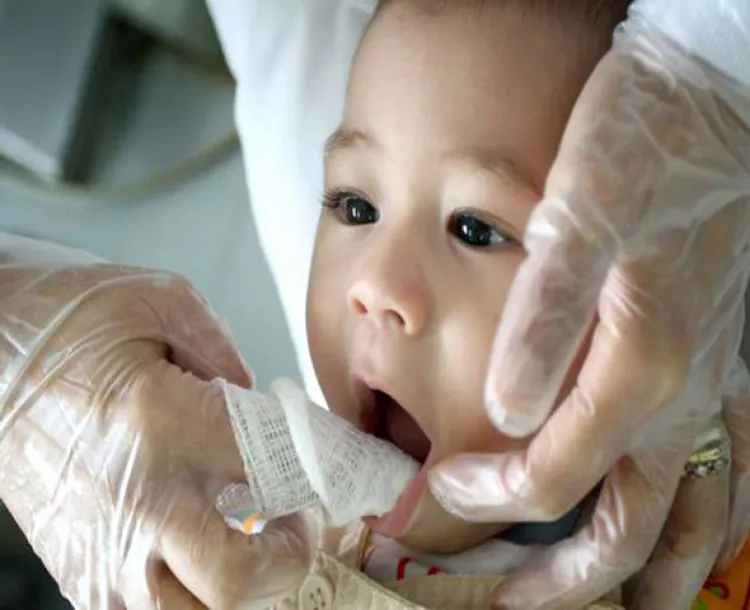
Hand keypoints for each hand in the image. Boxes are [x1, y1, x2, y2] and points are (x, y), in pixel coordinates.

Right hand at [0, 256, 311, 607]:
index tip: (323, 467)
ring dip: (239, 593)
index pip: (274, 471)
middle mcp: (133, 499)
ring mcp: (99, 548)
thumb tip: (262, 407)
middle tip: (297, 522)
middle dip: (288, 559)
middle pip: (236, 580)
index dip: (316, 473)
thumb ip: (226, 353)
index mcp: (162, 422)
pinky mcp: (75, 569)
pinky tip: (197, 554)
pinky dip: (189, 598)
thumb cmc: (68, 322)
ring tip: (251, 548)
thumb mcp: (159, 300)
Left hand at [424, 19, 749, 609]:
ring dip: (646, 578)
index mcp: (635, 365)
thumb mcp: (578, 217)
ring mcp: (717, 386)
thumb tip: (506, 416)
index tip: (436, 488)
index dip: (487, 496)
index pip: (549, 474)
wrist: (714, 101)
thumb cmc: (640, 149)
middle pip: (624, 527)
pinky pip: (732, 477)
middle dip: (564, 582)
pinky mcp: (730, 366)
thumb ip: (542, 322)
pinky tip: (687, 540)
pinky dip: (706, 529)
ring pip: (694, 521)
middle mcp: (682, 393)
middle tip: (508, 608)